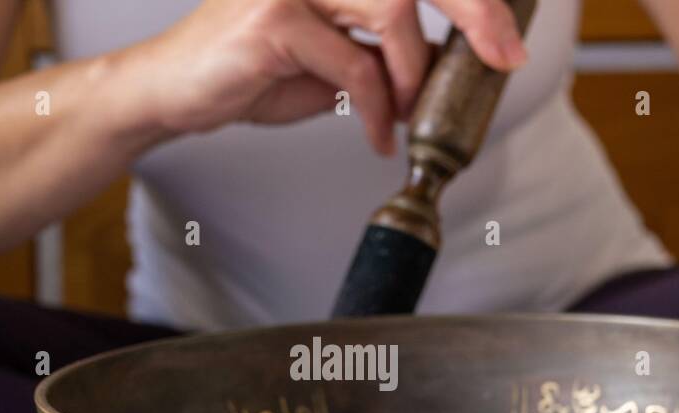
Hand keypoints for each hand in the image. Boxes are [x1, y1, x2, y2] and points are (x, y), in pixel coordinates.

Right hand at [139, 0, 528, 154]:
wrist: (173, 92)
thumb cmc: (246, 73)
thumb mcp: (328, 61)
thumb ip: (378, 53)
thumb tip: (438, 65)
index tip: (505, 37)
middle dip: (475, 10)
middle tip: (503, 55)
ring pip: (392, 10)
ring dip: (414, 72)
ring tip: (407, 114)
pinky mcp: (273, 18)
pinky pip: (353, 64)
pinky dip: (377, 108)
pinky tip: (378, 134)